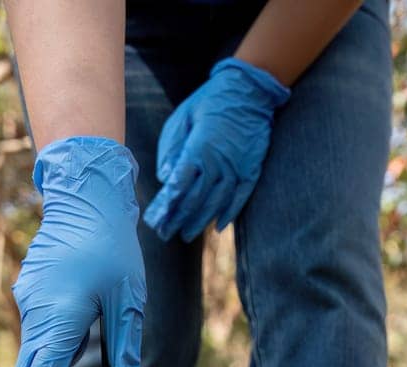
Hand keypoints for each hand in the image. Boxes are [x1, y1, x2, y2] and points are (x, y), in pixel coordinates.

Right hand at [13, 136, 145, 366]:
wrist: (85, 198)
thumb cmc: (112, 248)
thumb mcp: (128, 302)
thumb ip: (125, 350)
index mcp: (61, 319)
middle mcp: (36, 314)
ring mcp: (28, 301)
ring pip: (30, 353)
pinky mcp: (28, 291)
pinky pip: (34, 331)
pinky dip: (48, 347)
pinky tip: (73, 338)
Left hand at [143, 58, 290, 242]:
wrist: (248, 91)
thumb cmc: (208, 102)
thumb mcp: (182, 119)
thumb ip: (172, 150)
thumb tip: (165, 178)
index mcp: (198, 149)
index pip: (179, 185)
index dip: (166, 205)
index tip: (155, 220)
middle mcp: (218, 163)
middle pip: (195, 199)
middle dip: (178, 219)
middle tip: (165, 234)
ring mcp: (237, 168)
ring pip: (216, 202)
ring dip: (200, 221)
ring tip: (186, 234)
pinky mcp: (251, 170)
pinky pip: (240, 197)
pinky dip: (230, 213)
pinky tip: (219, 226)